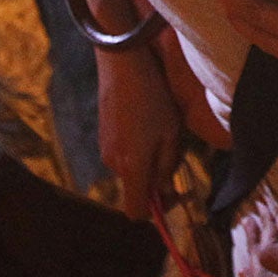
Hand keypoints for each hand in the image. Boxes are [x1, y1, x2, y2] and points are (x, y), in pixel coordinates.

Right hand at [97, 44, 184, 220]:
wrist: (123, 64)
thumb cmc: (153, 98)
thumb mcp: (171, 133)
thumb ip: (168, 166)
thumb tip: (164, 189)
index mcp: (131, 167)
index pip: (136, 212)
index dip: (156, 212)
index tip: (174, 194)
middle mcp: (114, 163)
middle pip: (136, 188)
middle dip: (156, 180)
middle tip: (175, 152)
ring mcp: (104, 148)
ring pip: (130, 170)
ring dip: (147, 162)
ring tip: (162, 131)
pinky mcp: (102, 135)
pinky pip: (122, 154)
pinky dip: (136, 149)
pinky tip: (146, 122)